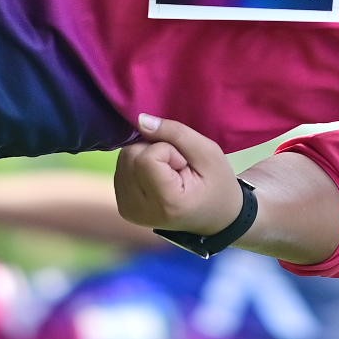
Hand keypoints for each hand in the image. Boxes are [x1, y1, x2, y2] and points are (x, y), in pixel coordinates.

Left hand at [115, 113, 244, 235]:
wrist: (215, 217)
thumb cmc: (217, 183)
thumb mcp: (207, 152)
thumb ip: (175, 133)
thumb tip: (140, 120)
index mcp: (166, 203)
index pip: (146, 158)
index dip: (167, 149)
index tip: (183, 164)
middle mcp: (140, 210)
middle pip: (130, 155)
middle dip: (154, 150)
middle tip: (177, 167)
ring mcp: (128, 210)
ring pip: (123, 159)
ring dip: (146, 157)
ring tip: (168, 173)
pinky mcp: (123, 207)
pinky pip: (122, 169)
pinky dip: (139, 166)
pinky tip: (157, 178)